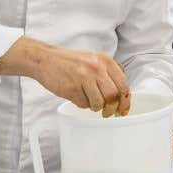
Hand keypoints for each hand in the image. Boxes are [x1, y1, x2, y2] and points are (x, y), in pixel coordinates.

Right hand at [0, 37, 130, 116]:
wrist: (46, 59)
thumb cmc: (71, 62)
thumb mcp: (95, 59)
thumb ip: (110, 72)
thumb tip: (123, 93)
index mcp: (106, 61)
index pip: (123, 85)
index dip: (125, 101)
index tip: (123, 110)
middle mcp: (97, 68)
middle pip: (113, 96)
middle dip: (112, 108)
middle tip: (108, 113)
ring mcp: (84, 78)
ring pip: (99, 103)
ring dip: (96, 107)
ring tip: (90, 102)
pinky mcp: (71, 88)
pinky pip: (83, 104)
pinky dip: (83, 105)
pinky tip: (78, 97)